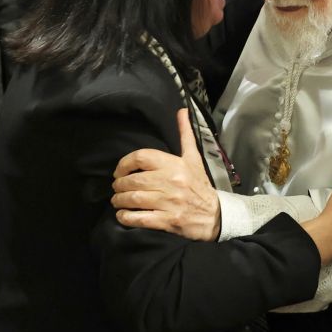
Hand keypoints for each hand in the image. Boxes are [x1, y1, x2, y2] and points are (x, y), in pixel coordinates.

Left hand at [113, 108, 221, 239]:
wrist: (215, 214)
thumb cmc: (200, 185)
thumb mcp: (194, 158)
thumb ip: (185, 135)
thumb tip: (182, 111)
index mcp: (175, 164)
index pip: (141, 157)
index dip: (124, 164)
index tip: (119, 171)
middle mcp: (172, 182)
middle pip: (134, 180)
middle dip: (119, 185)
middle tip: (116, 188)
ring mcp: (170, 202)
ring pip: (134, 199)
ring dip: (120, 201)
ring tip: (117, 201)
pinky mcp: (169, 221)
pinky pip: (140, 218)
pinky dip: (126, 217)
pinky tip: (123, 215)